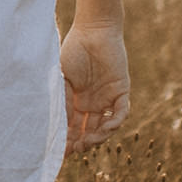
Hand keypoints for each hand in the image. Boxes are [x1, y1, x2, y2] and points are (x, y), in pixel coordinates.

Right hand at [60, 1, 130, 152]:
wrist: (93, 30)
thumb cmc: (74, 50)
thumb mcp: (62, 78)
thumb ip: (62, 101)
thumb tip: (60, 126)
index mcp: (76, 100)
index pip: (73, 126)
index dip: (68, 140)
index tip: (60, 151)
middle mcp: (92, 102)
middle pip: (89, 130)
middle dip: (82, 143)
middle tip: (75, 149)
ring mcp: (107, 98)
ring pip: (105, 126)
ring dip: (98, 137)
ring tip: (88, 141)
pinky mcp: (121, 91)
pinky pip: (121, 112)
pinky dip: (115, 123)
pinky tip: (106, 128)